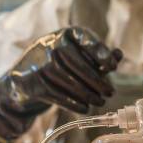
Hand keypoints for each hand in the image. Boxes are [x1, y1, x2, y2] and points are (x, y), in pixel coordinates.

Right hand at [0, 26, 122, 114]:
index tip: (113, 66)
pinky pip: (56, 94)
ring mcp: (38, 62)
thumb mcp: (78, 56)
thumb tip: (118, 55)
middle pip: (78, 63)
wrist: (23, 78)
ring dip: (87, 94)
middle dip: (97, 81)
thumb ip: (98, 56)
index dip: (101, 52)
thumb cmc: (59, 65)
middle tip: (110, 93)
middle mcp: (50, 43)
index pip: (85, 38)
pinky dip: (73, 103)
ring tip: (100, 102)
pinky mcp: (31, 81)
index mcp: (65, 34)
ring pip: (68, 81)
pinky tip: (84, 108)